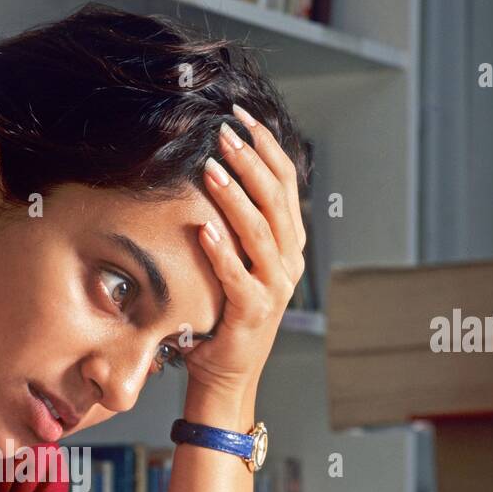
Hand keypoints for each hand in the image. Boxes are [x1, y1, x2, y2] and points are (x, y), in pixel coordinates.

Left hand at [181, 103, 306, 404]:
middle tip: (225, 132)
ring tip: (211, 169)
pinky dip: (222, 251)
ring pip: (260, 232)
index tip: (241, 116)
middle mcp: (289, 262)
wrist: (225, 375)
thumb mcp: (235, 262)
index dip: (266, 146)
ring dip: (235, 198)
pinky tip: (203, 228)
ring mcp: (275, 288)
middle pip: (276, 200)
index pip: (285, 182)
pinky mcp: (253, 313)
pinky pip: (237, 275)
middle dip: (251, 161)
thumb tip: (211, 171)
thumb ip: (234, 226)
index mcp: (289, 244)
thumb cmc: (222, 314)